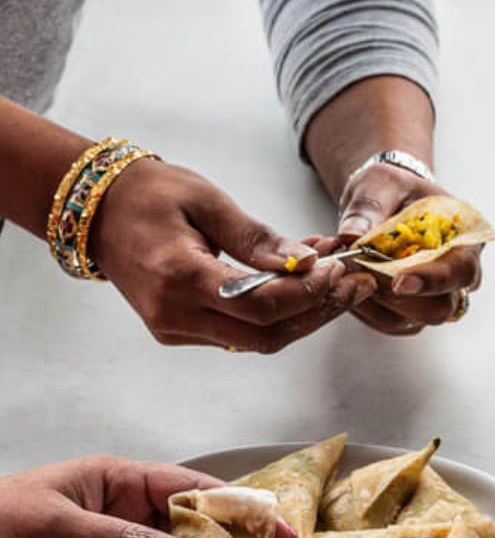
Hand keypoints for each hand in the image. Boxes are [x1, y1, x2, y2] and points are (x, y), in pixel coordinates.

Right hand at [89, 158, 354, 351]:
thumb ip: (258, 238)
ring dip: (303, 316)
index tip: (338, 269)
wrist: (97, 211)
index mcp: (178, 278)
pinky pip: (241, 335)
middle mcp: (174, 315)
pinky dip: (277, 316)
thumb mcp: (207, 201)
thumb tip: (308, 262)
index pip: (260, 307)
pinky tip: (304, 290)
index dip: (307, 294)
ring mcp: (175, 330)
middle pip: (266, 336)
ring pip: (258, 342)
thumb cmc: (150, 195)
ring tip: (339, 285)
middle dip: (317, 312)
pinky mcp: (180, 332)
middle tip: (354, 285)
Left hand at [326, 163, 482, 334]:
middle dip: (398, 297)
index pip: (460, 271)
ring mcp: (435, 297)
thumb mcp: (381, 183)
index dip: (431, 281)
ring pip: (414, 321)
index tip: (398, 282)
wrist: (385, 201)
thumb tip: (353, 234)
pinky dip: (367, 309)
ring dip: (377, 303)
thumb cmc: (394, 190)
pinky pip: (391, 323)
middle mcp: (456, 275)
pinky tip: (350, 283)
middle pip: (441, 308)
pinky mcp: (411, 310)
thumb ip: (370, 205)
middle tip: (362, 272)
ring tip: (350, 273)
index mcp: (464, 240)